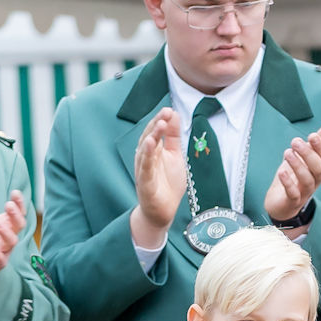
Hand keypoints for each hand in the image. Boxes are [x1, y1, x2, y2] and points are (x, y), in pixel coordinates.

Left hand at [0, 181, 25, 298]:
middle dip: (15, 215)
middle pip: (18, 226)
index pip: (17, 213)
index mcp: (6, 224)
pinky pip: (0, 259)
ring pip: (11, 242)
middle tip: (8, 205)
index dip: (19, 203)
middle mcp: (7, 236)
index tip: (15, 193)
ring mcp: (4, 250)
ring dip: (6, 232)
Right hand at [131, 108, 187, 247]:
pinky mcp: (145, 183)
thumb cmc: (167, 182)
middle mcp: (147, 157)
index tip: (170, 110)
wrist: (163, 210)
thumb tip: (174, 113)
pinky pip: (145, 168)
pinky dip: (147, 156)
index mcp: (154, 149)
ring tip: (159, 125)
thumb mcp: (175, 155)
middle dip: (157, 124)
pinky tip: (150, 145)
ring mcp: (144, 169)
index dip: (162, 120)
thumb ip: (173, 136)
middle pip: (150, 137)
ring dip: (152, 136)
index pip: (156, 131)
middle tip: (165, 113)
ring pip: (146, 150)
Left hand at [264, 125, 320, 226]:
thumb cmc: (293, 178)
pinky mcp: (292, 201)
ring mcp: (304, 192)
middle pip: (319, 169)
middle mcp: (314, 181)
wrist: (280, 204)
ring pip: (307, 180)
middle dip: (309, 154)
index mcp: (318, 170)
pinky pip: (293, 193)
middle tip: (295, 141)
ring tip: (287, 152)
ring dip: (298, 165)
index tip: (312, 135)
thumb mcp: (303, 159)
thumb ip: (315, 146)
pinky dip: (288, 182)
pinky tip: (282, 171)